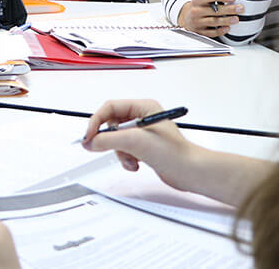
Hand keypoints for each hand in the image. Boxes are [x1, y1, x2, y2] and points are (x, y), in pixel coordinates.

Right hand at [81, 99, 198, 191]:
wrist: (189, 172)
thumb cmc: (174, 153)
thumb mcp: (135, 141)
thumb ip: (108, 140)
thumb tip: (90, 141)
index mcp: (143, 107)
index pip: (110, 108)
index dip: (96, 121)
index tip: (89, 136)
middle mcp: (142, 117)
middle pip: (111, 124)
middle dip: (110, 140)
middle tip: (103, 148)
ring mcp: (143, 133)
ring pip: (116, 139)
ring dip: (120, 152)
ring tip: (131, 159)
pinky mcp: (144, 147)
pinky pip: (124, 150)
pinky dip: (126, 159)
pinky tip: (136, 164)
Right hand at [177, 0, 241, 37]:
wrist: (186, 17)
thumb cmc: (200, 6)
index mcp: (197, 0)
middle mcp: (196, 11)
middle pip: (213, 10)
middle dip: (228, 9)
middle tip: (240, 8)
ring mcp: (197, 22)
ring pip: (213, 21)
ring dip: (226, 20)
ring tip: (236, 19)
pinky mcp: (200, 31)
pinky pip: (210, 33)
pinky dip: (219, 31)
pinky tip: (227, 28)